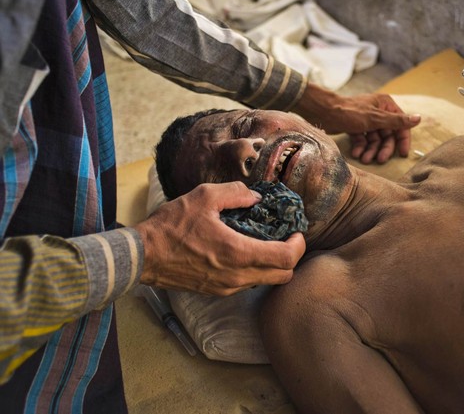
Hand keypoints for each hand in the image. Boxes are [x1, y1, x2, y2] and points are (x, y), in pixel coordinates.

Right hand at [134, 182, 305, 295]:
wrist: (143, 256)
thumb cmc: (171, 227)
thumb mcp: (204, 197)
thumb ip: (235, 194)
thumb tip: (255, 197)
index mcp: (239, 253)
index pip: (286, 259)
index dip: (299, 245)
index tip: (297, 232)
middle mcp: (237, 276)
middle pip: (283, 275)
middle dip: (291, 257)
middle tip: (287, 238)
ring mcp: (227, 287)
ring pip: (266, 282)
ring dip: (273, 265)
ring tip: (266, 243)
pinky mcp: (216, 291)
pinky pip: (248, 284)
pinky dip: (256, 270)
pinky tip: (244, 251)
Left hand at [294, 83, 420, 163]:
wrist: (322, 112)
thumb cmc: (349, 112)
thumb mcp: (375, 118)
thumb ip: (397, 121)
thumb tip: (419, 118)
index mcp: (386, 105)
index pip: (401, 125)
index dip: (402, 139)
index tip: (402, 153)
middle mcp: (378, 112)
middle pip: (387, 134)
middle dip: (383, 148)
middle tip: (379, 160)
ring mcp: (366, 120)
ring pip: (374, 139)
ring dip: (371, 150)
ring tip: (364, 158)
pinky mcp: (355, 127)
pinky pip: (363, 140)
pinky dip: (361, 147)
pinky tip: (356, 154)